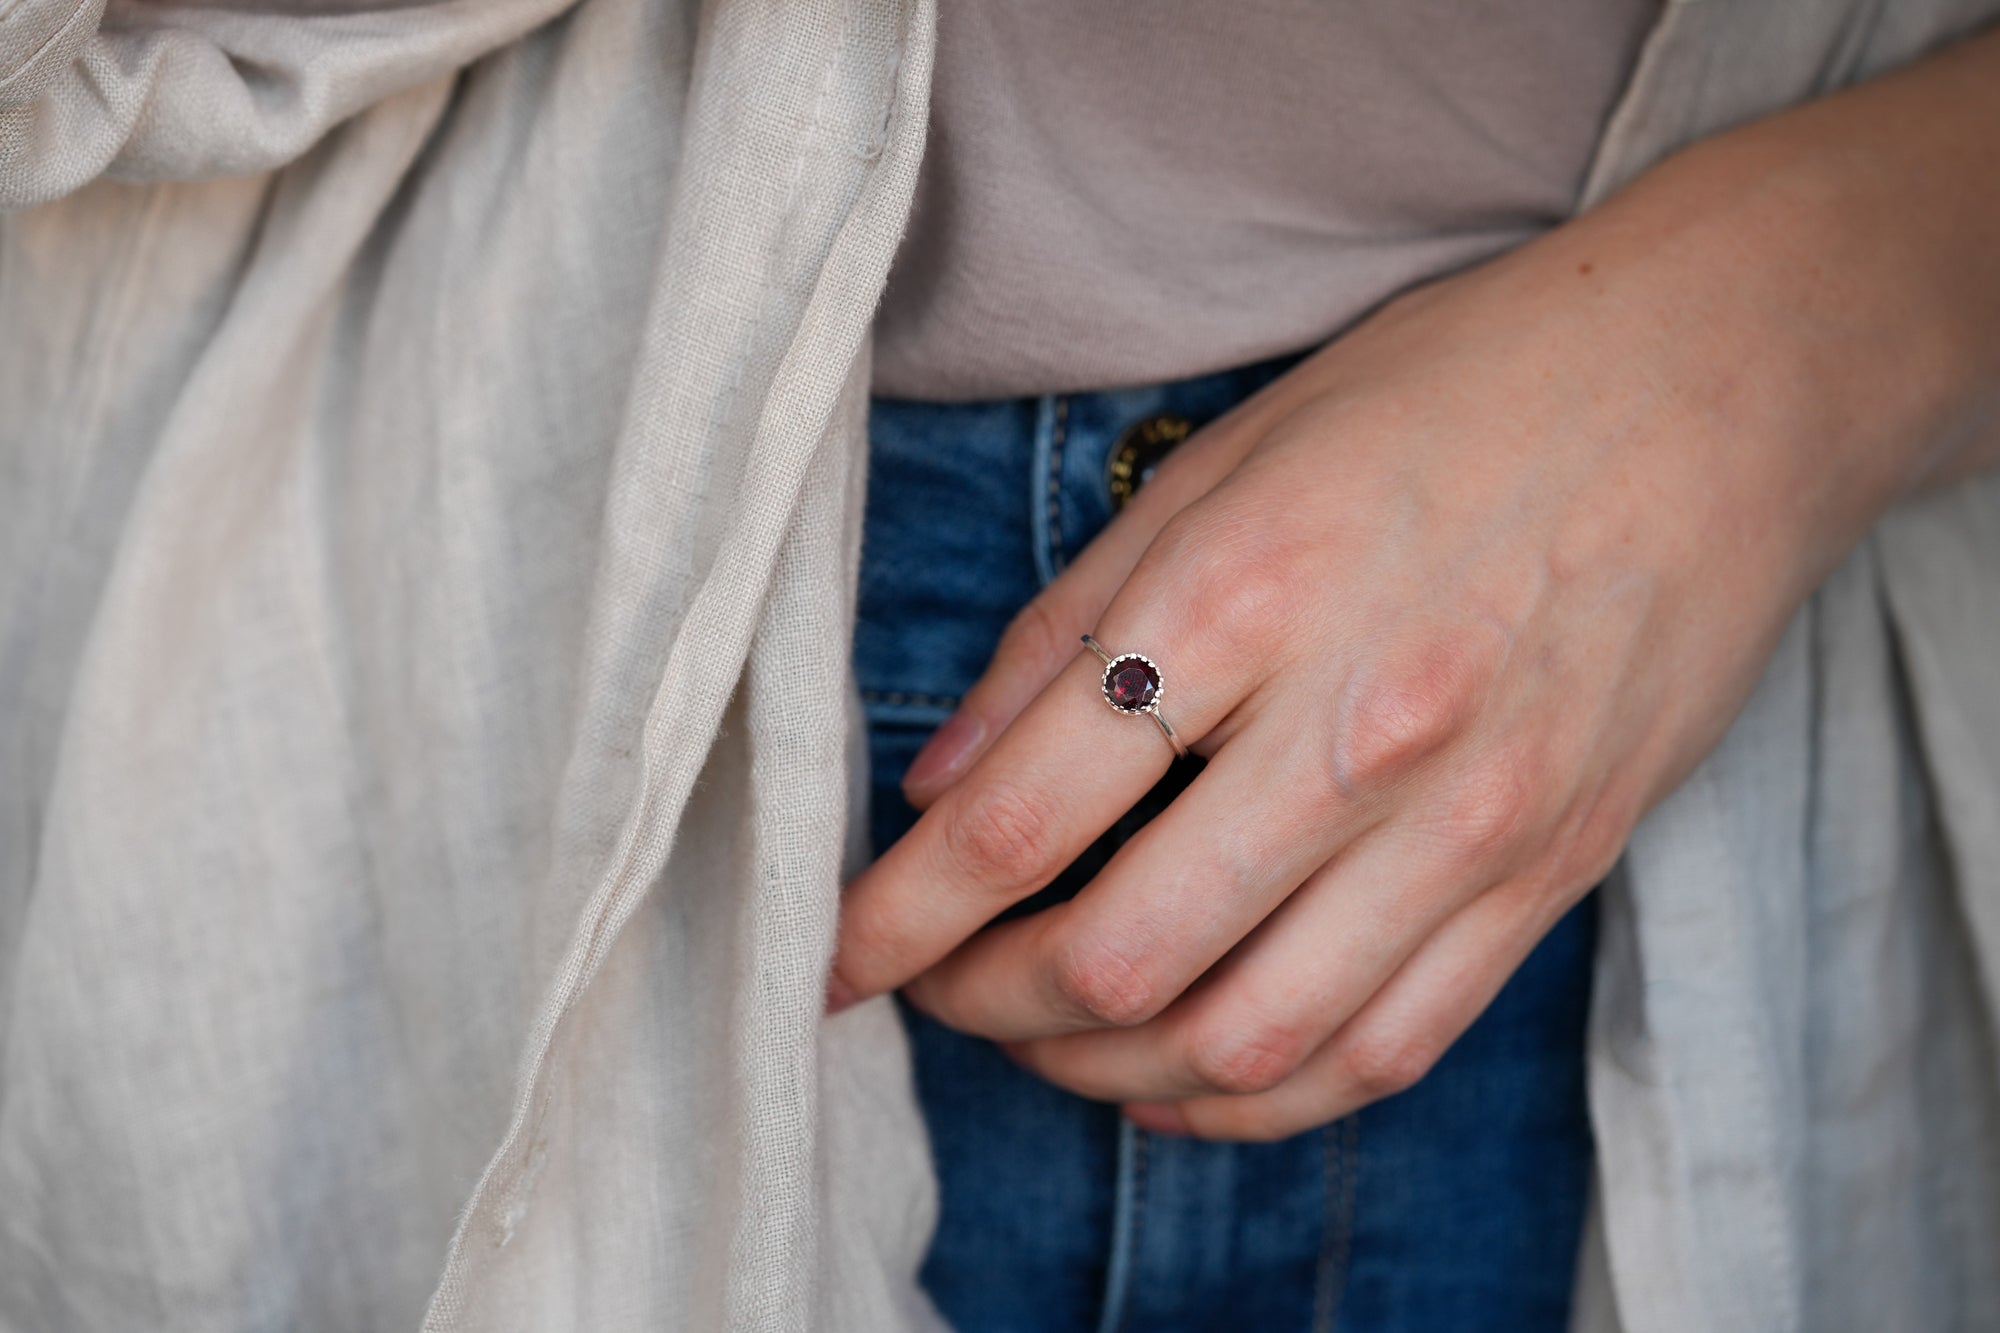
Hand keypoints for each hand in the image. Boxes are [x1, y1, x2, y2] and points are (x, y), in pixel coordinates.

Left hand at [829, 33, 1999, 1139]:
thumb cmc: (1452, 393)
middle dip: (982, 1005)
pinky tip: (1184, 1074)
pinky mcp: (1548, 877)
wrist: (1713, 387)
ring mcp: (1469, 824)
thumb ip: (1068, 629)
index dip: (891, 917)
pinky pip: (1384, 1051)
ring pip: (1244, 1040)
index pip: (1015, 820)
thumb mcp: (1227, 459)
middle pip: (1115, 960)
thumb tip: (938, 783)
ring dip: (1102, 1071)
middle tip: (937, 985)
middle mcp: (1357, 733)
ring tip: (1044, 1037)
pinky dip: (1257, 1096)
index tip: (833, 956)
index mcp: (1243, 598)